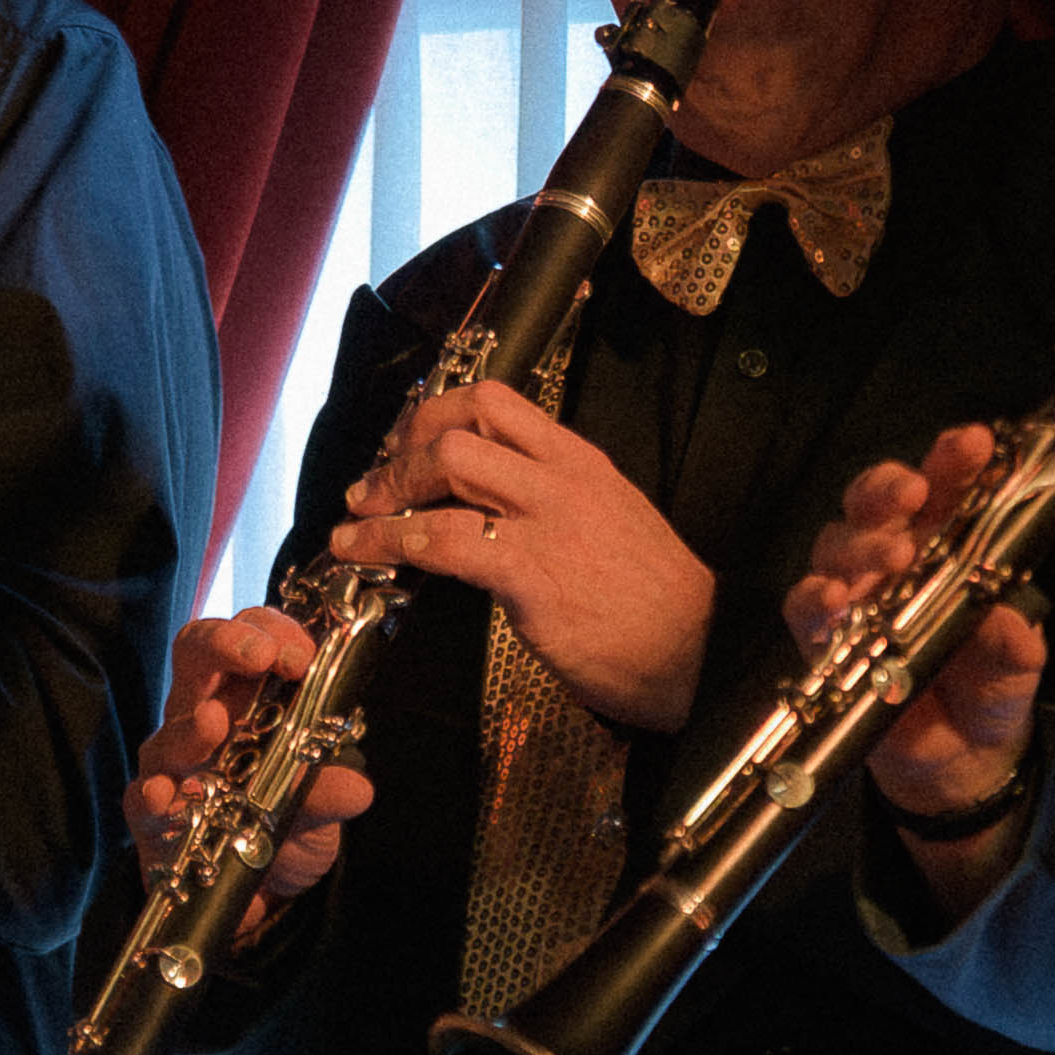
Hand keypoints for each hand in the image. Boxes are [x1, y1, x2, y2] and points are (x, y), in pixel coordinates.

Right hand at [128, 604, 367, 914]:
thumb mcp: (320, 808)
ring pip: (169, 730)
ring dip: (192, 726)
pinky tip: (164, 796)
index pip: (251, 639)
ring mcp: (173, 765)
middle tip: (261, 657)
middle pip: (196, 654)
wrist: (260, 892)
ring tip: (214, 724)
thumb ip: (331, 792)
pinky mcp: (152, 817)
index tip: (303, 657)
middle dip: (224, 644)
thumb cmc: (284, 826)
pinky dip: (151, 795)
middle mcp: (202, 719)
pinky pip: (141, 798)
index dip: (273, 633)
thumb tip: (355, 789)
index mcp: (247, 698)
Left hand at [331, 386, 711, 730]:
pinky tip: (371, 556)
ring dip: (385, 495)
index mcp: (578, 460)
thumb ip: (551, 499)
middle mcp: (560, 478)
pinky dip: (395, 543)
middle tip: (371, 488)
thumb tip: (485, 501)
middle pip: (459, 426)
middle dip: (399, 452)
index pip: (495, 400)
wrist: (700, 654)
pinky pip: (446, 541)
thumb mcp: (608, 520)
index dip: (433, 414)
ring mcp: (546, 522)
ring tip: (354, 525)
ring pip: (446, 467)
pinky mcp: (532, 575)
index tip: (404, 444)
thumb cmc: (653, 599)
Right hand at [787, 426, 1046, 828]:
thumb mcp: (1018, 664)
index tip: (974, 443)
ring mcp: (855, 593)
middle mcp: (895, 556)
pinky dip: (815, 597)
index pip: (946, 486)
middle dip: (889, 486)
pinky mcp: (823, 638)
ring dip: (861, 543)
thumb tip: (1003, 620)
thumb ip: (1014, 642)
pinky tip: (834, 598)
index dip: (954, 459)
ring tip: (893, 557)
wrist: (962, 762)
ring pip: (837, 543)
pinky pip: (805, 607)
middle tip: (914, 491)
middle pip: (876, 500)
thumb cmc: (992, 689)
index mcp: (947, 542)